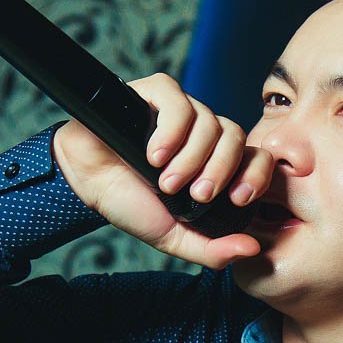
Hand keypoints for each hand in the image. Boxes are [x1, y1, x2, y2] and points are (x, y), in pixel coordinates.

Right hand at [51, 73, 274, 268]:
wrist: (86, 182)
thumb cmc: (130, 202)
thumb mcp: (173, 236)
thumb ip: (211, 249)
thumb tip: (252, 250)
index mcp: (215, 161)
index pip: (255, 156)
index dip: (256, 175)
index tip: (238, 199)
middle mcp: (203, 132)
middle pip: (235, 137)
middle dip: (219, 170)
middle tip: (197, 194)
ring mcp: (181, 110)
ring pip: (209, 120)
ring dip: (192, 157)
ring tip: (166, 181)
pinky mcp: (155, 92)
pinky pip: (178, 101)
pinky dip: (171, 131)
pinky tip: (154, 154)